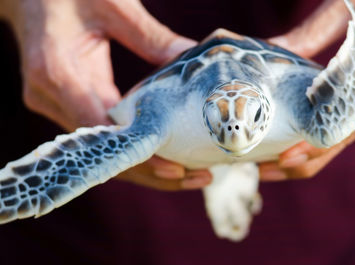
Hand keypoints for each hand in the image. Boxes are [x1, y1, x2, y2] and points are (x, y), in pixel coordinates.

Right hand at [1, 0, 210, 189]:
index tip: (177, 169)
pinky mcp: (63, 105)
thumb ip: (150, 37)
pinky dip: (130, 149)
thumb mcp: (112, 6)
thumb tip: (192, 58)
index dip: (140, 154)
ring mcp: (53, 105)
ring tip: (189, 173)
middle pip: (105, 153)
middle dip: (151, 171)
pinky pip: (99, 138)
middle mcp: (51, 97)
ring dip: (144, 166)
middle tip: (198, 178)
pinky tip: (161, 153)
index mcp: (59, 72)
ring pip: (103, 152)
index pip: (104, 132)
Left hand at [260, 0, 354, 179]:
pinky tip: (293, 144)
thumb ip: (313, 32)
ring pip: (345, 138)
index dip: (315, 141)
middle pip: (342, 138)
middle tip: (262, 168)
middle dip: (303, 158)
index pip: (347, 117)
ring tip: (269, 163)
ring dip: (308, 154)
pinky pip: (350, 126)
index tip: (285, 156)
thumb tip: (270, 48)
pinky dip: (320, 139)